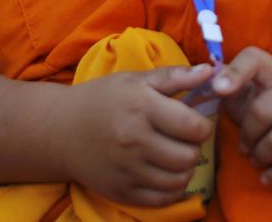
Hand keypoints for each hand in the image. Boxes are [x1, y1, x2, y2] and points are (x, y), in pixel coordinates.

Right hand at [62, 64, 214, 207]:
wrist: (60, 130)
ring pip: (179, 180)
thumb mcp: (136, 80)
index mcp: (141, 107)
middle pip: (189, 157)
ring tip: (174, 155)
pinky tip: (164, 173)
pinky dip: (171, 189)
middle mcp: (133, 141)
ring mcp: (126, 169)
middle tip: (183, 140)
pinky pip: (162, 199)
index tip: (192, 122)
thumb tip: (211, 71)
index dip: (202, 126)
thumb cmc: (103, 99)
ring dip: (184, 169)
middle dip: (194, 148)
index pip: (194, 127)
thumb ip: (175, 76)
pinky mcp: (121, 191)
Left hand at [213, 47, 271, 186]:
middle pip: (262, 111)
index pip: (255, 59)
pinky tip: (269, 176)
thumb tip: (205, 79)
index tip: (218, 90)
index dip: (235, 72)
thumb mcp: (254, 96)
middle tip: (245, 147)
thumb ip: (230, 87)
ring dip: (259, 157)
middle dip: (247, 136)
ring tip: (258, 159)